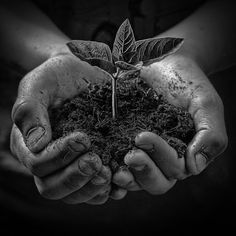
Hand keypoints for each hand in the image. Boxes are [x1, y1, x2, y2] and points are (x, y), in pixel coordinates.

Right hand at [11, 50, 119, 204]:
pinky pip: (94, 190)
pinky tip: (119, 183)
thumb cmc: (58, 77)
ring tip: (109, 173)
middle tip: (96, 162)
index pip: (38, 164)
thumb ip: (30, 110)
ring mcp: (68, 166)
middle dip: (75, 177)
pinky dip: (106, 191)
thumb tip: (36, 143)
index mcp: (29, 144)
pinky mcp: (89, 166)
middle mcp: (47, 161)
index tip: (83, 139)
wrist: (82, 77)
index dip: (59, 157)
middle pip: (52, 187)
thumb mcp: (40, 84)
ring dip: (92, 188)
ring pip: (73, 194)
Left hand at [113, 54, 227, 194]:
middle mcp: (162, 157)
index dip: (160, 157)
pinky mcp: (123, 141)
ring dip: (125, 178)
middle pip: (156, 181)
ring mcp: (142, 151)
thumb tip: (194, 166)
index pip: (174, 167)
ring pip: (136, 178)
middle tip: (129, 156)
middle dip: (143, 172)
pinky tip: (102, 169)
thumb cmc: (186, 83)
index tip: (142, 136)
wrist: (163, 64)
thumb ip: (209, 135)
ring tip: (113, 170)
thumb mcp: (205, 104)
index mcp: (183, 152)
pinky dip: (110, 170)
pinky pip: (117, 162)